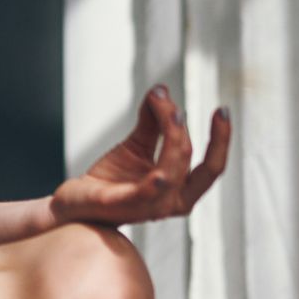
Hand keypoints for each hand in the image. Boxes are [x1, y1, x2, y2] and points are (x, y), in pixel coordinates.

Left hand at [49, 85, 230, 226]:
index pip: (212, 167)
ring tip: (163, 107)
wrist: (76, 201)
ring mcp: (149, 206)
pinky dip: (158, 178)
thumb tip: (161, 91)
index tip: (223, 110)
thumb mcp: (136, 146)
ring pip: (172, 170)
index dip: (221, 139)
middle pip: (193, 163)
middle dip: (188, 129)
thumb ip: (152, 123)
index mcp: (179, 190)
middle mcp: (170, 202)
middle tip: (169, 100)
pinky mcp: (125, 205)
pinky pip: (148, 191)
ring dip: (171, 135)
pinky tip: (160, 166)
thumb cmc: (110, 179)